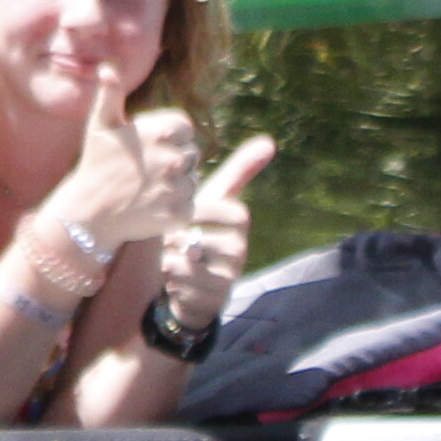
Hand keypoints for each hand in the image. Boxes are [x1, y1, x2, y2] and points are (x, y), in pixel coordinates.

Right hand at [38, 94, 193, 261]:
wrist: (89, 213)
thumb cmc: (95, 164)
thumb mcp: (100, 125)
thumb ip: (110, 94)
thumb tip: (107, 68)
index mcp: (159, 132)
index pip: (185, 128)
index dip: (170, 136)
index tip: (152, 146)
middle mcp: (171, 159)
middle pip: (191, 153)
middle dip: (174, 159)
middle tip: (148, 170)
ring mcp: (176, 188)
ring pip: (192, 179)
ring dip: (177, 183)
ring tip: (150, 188)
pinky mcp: (179, 213)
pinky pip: (195, 204)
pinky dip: (191, 208)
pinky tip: (184, 208)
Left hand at [151, 132, 275, 321]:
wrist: (192, 277)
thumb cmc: (202, 227)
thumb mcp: (215, 196)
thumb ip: (238, 170)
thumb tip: (269, 142)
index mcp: (240, 222)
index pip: (226, 211)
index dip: (199, 212)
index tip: (187, 215)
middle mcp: (240, 250)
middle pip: (199, 235)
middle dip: (179, 237)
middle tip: (177, 238)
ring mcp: (229, 276)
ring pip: (188, 260)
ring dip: (171, 257)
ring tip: (176, 255)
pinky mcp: (213, 299)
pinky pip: (182, 282)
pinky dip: (171, 277)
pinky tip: (177, 275)